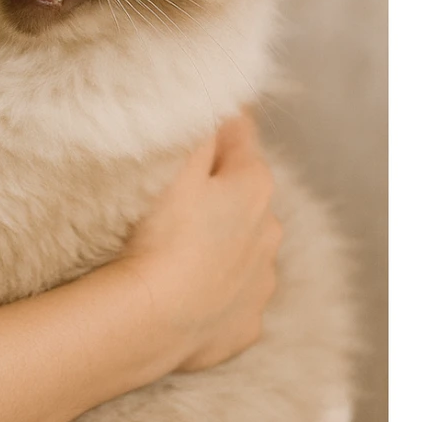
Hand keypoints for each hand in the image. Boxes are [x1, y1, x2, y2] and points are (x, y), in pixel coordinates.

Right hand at [117, 110, 281, 372]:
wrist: (152, 321)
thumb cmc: (161, 233)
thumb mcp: (175, 162)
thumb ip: (197, 125)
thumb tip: (211, 96)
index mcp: (254, 185)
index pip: (240, 132)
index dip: (214, 122)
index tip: (191, 118)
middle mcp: (270, 231)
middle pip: (243, 192)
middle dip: (216, 185)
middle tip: (171, 186)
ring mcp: (259, 282)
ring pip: (241, 245)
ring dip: (217, 238)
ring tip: (173, 242)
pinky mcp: (243, 324)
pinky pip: (230, 295)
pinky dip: (213, 288)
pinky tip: (182, 287)